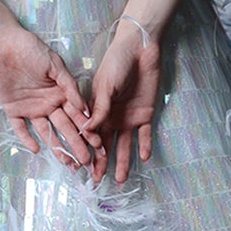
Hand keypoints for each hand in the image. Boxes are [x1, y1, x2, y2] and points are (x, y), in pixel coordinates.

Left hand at [0, 24, 104, 178]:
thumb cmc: (29, 48)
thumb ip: (69, 86)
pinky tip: (36, 149)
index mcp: (61, 92)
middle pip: (65, 128)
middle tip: (87, 162)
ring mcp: (31, 108)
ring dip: (57, 147)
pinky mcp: (12, 109)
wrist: (1, 42)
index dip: (89, 130)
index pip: (78, 115)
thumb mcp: (55, 64)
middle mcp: (48, 103)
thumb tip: (86, 109)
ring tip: (68, 163)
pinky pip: (20, 128)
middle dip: (77, 145)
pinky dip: (27, 139)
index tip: (99, 145)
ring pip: (47, 132)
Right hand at [84, 22, 162, 183]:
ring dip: (123, 161)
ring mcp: (129, 117)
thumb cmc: (117, 62)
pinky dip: (144, 146)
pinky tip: (143, 158)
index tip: (85, 167)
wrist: (141, 49)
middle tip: (98, 182)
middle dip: (102, 163)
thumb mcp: (105, 85)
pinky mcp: (145, 114)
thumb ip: (100, 108)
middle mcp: (111, 117)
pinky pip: (144, 135)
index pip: (92, 136)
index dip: (89, 151)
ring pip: (124, 145)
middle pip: (106, 145)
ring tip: (120, 179)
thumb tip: (87, 131)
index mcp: (97, 110)